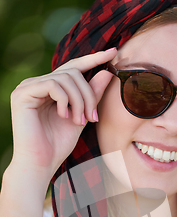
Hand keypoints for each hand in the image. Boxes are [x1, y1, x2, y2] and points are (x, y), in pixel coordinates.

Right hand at [9, 48, 116, 182]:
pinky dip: (64, 100)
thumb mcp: (82, 116)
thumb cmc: (58, 145)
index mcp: (49, 88)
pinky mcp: (22, 94)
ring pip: (65, 78)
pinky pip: (52, 84)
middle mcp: (37, 84)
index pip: (73, 67)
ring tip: (80, 121)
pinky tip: (64, 116)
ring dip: (79, 100)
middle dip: (88, 93)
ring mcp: (27, 87)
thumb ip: (92, 95)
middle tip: (93, 117)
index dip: (93, 59)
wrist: (41, 164)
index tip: (114, 52)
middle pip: (72, 72)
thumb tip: (107, 72)